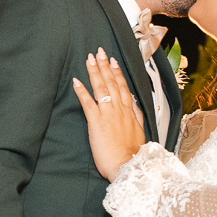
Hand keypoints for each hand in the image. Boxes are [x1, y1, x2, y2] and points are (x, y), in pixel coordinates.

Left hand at [71, 47, 145, 181]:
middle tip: (99, 52)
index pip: (123, 86)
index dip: (117, 72)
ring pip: (101, 88)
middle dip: (104, 66)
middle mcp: (119, 109)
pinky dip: (82, 91)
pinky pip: (88, 103)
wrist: (128, 165)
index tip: (113, 61)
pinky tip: (76, 81)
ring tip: (89, 59)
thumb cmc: (132, 153)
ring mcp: (108, 114)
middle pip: (111, 82)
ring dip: (94, 72)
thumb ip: (136, 115)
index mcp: (129, 111)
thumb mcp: (140, 130)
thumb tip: (134, 102)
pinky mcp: (97, 122)